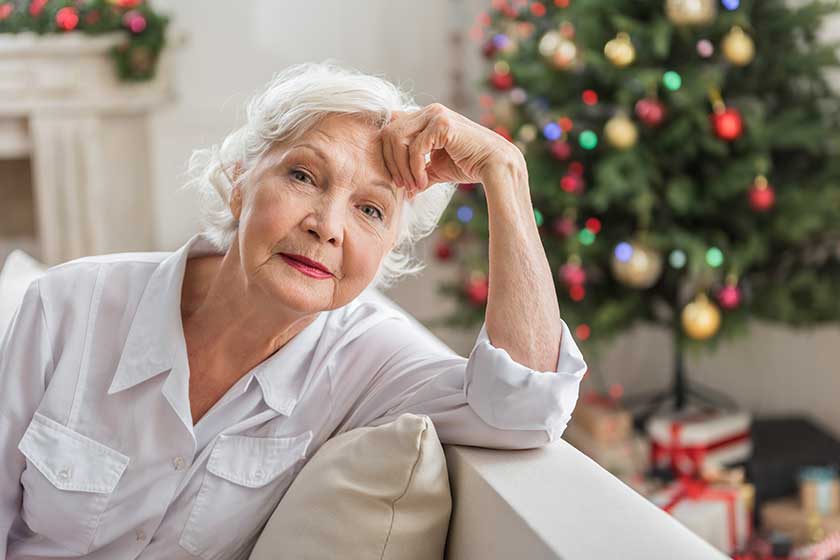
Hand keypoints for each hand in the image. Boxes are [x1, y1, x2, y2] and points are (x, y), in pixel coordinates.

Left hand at [379, 103, 524, 198]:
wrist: (494, 165)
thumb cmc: (468, 165)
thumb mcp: (436, 168)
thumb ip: (418, 171)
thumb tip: (405, 191)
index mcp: (425, 117)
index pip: (391, 129)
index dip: (387, 155)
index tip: (398, 180)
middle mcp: (428, 111)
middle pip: (389, 132)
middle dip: (391, 163)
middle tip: (402, 185)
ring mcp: (435, 114)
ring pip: (397, 138)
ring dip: (402, 167)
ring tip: (413, 186)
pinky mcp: (442, 124)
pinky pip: (415, 148)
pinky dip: (415, 168)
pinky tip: (423, 182)